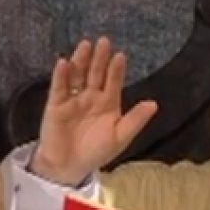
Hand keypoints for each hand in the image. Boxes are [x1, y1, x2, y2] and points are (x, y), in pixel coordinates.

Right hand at [32, 37, 157, 184]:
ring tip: (85, 45)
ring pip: (77, 75)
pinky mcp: (56, 104)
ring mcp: (73, 98)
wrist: (69, 167)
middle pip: (96, 73)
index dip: (116, 70)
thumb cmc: (97, 151)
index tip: (120, 56)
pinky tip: (64, 63)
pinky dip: (61, 75)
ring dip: (81, 61)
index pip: (113, 81)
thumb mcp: (120, 137)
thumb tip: (154, 104)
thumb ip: (135, 120)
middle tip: (104, 41)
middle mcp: (91, 96)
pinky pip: (59, 88)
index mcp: (108, 102)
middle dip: (100, 59)